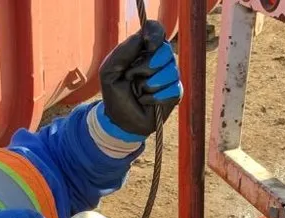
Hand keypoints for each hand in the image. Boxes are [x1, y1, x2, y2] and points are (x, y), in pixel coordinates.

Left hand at [99, 20, 182, 138]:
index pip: (157, 30)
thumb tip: (142, 36)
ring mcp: (169, 76)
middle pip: (166, 51)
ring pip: (171, 71)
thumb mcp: (109, 70)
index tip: (148, 45)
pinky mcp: (175, 93)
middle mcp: (159, 59)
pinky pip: (174, 90)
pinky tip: (146, 101)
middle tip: (133, 76)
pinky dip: (156, 98)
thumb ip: (123, 51)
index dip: (155, 34)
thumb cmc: (115, 94)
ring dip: (150, 85)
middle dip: (148, 65)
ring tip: (139, 92)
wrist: (120, 121)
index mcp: (144, 49)